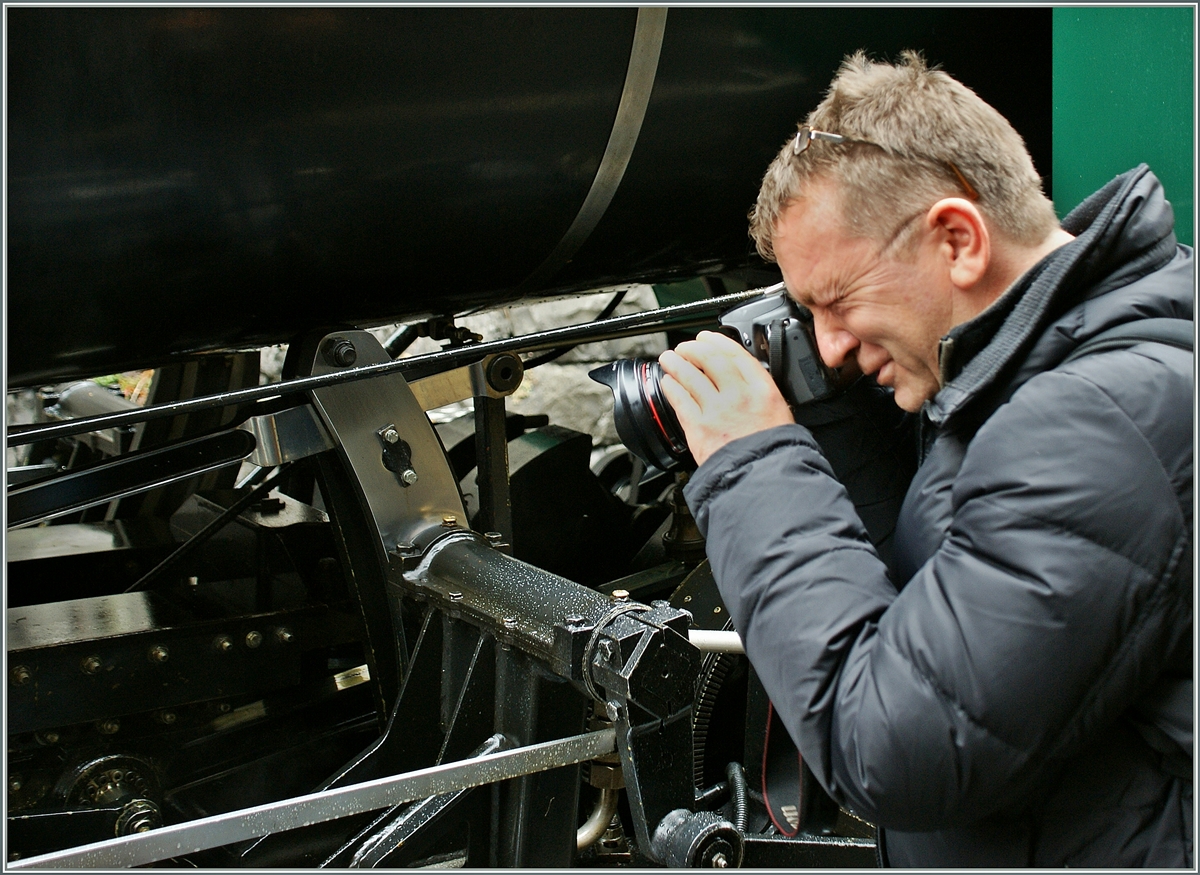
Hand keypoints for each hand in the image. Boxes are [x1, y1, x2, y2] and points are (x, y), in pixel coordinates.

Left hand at [659, 330, 794, 466]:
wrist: (762, 478)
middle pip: (710, 360)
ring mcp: (717, 410)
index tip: (708, 337)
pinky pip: (680, 400)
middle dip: (693, 349)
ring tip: (668, 358)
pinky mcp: (698, 427)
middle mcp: (738, 396)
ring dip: (676, 364)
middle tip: (685, 347)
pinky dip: (672, 388)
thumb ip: (762, 397)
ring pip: (690, 377)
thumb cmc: (773, 453)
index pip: (736, 355)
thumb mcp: (781, 415)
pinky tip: (667, 382)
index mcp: (762, 391)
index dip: (718, 342)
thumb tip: (748, 385)